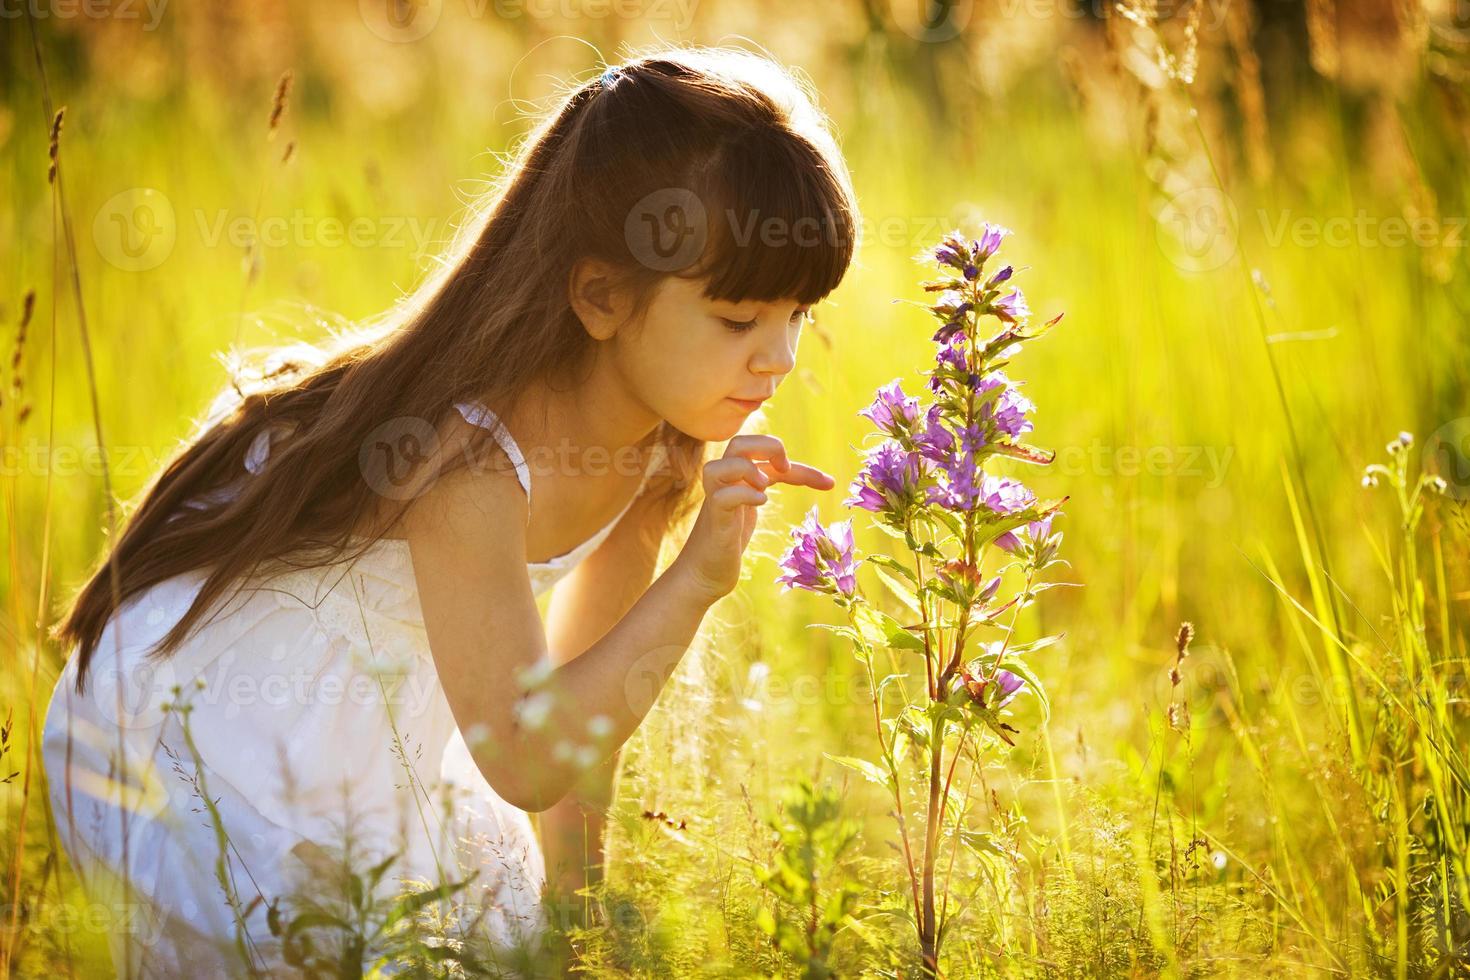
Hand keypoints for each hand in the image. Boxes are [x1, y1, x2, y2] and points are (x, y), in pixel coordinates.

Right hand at [671, 434, 834, 604]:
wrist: (702, 576)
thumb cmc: (728, 543)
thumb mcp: (751, 508)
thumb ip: (760, 487)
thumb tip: (790, 474)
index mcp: (736, 479)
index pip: (768, 458)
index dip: (802, 468)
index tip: (830, 483)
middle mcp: (724, 484)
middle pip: (739, 443)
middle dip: (768, 445)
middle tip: (786, 468)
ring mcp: (716, 501)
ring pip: (721, 464)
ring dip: (748, 468)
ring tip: (764, 487)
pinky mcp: (714, 521)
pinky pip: (723, 497)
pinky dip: (745, 495)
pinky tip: (762, 503)